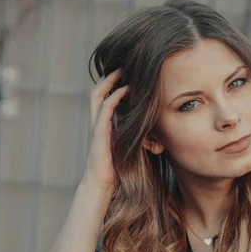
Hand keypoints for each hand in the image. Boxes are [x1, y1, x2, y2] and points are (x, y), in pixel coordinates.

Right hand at [82, 68, 129, 192]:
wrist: (102, 186)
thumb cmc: (117, 171)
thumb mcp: (128, 149)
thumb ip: (134, 137)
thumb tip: (154, 132)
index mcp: (102, 126)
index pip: (104, 99)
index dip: (112, 85)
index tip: (126, 74)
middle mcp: (96, 123)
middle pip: (98, 92)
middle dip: (109, 77)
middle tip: (123, 65)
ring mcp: (96, 127)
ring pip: (98, 96)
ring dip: (110, 82)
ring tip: (123, 70)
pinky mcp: (99, 133)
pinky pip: (105, 109)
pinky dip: (115, 97)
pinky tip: (125, 89)